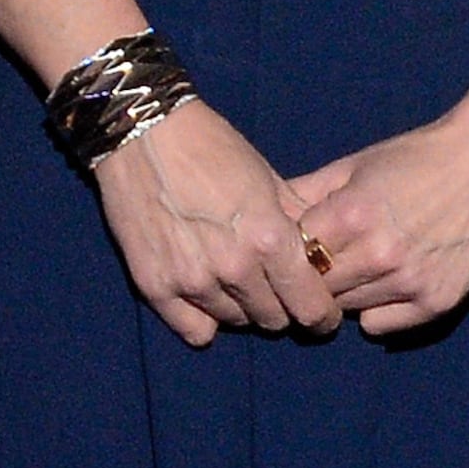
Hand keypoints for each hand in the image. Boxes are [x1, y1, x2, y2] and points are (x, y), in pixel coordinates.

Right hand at [91, 99, 338, 346]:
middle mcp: (234, 268)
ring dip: (244, 308)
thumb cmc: (215, 149)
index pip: (309, 306)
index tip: (322, 314)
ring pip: (236, 322)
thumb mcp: (270, 180)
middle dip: (283, 307)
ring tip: (240, 282)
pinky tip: (209, 298)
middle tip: (277, 288)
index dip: (321, 314)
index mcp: (269, 239)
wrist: (146, 136)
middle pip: (274, 319)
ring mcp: (193, 282)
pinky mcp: (155, 288)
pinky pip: (195, 331)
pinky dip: (206, 319)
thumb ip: (297, 224)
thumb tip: (321, 256)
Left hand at [289, 112, 468, 337]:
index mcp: (352, 214)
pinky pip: (380, 324)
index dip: (290, 254)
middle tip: (331, 261)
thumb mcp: (358, 164)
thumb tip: (260, 215)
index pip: (292, 257)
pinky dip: (378, 308)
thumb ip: (307, 192)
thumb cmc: (421, 155)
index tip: (298, 250)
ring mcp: (409, 281)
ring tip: (366, 264)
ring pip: (346, 310)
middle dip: (316, 277)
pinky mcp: (437, 302)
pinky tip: (392, 280)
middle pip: (316, 289)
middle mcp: (378, 253)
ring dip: (348, 292)